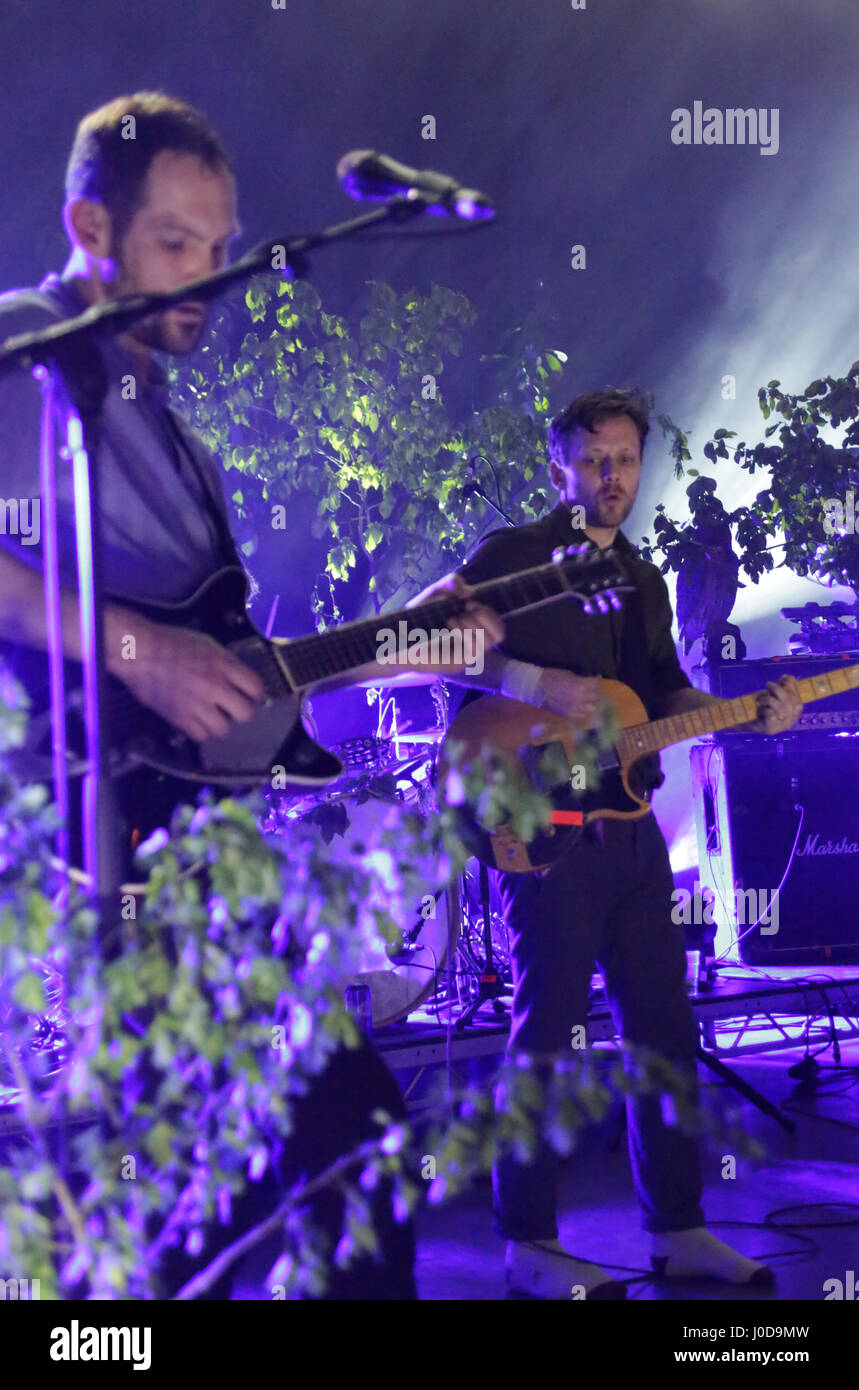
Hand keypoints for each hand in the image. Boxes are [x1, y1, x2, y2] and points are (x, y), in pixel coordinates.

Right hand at [108, 613, 264, 742]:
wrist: (138, 651)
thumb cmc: (171, 642)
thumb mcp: (206, 643)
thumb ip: (226, 661)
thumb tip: (240, 678)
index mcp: (222, 664)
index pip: (256, 688)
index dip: (256, 694)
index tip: (250, 696)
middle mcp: (213, 686)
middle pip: (245, 713)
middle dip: (241, 711)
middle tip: (232, 708)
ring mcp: (195, 704)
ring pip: (223, 729)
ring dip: (220, 723)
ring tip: (212, 715)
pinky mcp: (178, 717)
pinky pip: (200, 736)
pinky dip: (200, 730)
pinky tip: (196, 720)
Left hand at [404, 572, 504, 671]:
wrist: (398, 635)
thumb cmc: (418, 616)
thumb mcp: (435, 593)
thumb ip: (452, 583)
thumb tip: (470, 592)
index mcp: (473, 626)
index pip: (497, 623)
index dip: (490, 611)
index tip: (468, 602)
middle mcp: (473, 641)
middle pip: (501, 632)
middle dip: (486, 616)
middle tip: (466, 609)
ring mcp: (467, 654)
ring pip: (490, 641)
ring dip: (474, 625)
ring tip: (453, 620)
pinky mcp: (459, 663)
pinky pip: (476, 649)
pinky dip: (465, 633)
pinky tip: (450, 626)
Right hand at [537, 668, 602, 721]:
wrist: (536, 687)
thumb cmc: (551, 677)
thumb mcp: (569, 675)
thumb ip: (581, 680)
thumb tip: (590, 683)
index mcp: (580, 686)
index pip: (596, 685)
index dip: (597, 680)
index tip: (596, 678)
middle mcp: (579, 699)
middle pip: (596, 697)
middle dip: (596, 692)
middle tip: (594, 688)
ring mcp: (574, 708)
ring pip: (591, 708)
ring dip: (592, 702)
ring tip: (590, 698)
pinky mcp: (567, 714)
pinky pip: (581, 714)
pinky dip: (584, 710)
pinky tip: (582, 705)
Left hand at [749, 674, 802, 734]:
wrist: (745, 719)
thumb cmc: (761, 706)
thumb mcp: (773, 693)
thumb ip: (782, 685)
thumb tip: (787, 677)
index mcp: (794, 712)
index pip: (797, 698)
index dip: (790, 687)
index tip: (781, 679)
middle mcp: (791, 720)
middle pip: (789, 701)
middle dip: (778, 690)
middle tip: (768, 685)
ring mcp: (781, 726)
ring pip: (780, 707)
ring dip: (769, 699)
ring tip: (761, 698)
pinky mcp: (771, 729)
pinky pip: (771, 714)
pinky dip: (764, 708)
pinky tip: (759, 707)